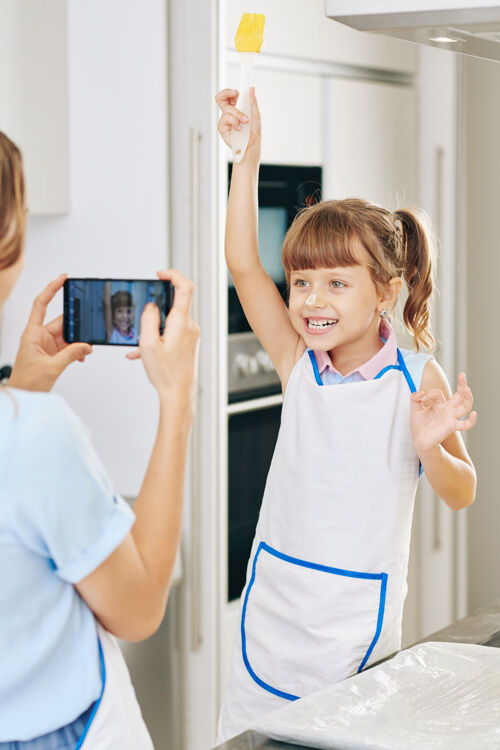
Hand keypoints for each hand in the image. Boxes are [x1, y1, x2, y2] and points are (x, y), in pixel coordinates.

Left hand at [9, 274, 92, 391]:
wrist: (22, 396)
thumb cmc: (26, 382)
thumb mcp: (51, 368)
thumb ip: (71, 354)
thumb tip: (87, 345)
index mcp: (32, 334)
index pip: (41, 304)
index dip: (52, 289)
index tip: (63, 278)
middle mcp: (39, 337)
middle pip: (61, 322)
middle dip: (76, 326)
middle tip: (89, 328)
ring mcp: (46, 345)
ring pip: (67, 335)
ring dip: (78, 342)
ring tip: (86, 349)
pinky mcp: (52, 354)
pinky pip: (68, 346)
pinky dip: (77, 350)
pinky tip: (81, 356)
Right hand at [127, 270, 199, 412]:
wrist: (178, 394)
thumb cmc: (166, 374)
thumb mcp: (148, 345)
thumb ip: (148, 320)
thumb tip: (150, 305)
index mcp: (181, 323)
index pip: (185, 288)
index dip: (173, 275)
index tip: (160, 274)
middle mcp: (189, 326)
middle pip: (175, 303)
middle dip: (156, 307)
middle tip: (143, 316)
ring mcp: (191, 335)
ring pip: (170, 320)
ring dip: (154, 327)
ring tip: (140, 344)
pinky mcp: (189, 343)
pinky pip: (172, 332)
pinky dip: (157, 337)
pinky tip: (143, 352)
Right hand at [215, 86, 260, 164]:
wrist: (251, 145)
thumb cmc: (253, 132)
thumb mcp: (255, 114)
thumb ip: (252, 102)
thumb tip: (252, 89)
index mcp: (236, 109)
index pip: (229, 96)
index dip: (230, 92)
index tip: (237, 92)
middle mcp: (229, 114)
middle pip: (220, 98)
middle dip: (225, 93)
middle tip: (235, 94)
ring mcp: (225, 121)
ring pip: (227, 109)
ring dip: (238, 114)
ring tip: (245, 121)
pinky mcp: (222, 128)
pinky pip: (225, 119)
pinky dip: (234, 122)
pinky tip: (239, 128)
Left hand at [410, 372, 476, 454]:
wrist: (419, 440)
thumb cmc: (419, 425)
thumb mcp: (415, 408)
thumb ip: (415, 398)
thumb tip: (420, 392)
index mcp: (440, 404)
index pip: (438, 393)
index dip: (429, 393)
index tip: (421, 398)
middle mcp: (447, 410)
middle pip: (459, 395)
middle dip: (462, 384)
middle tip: (462, 375)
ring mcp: (451, 417)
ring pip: (465, 406)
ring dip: (467, 398)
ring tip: (467, 390)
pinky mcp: (451, 426)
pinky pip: (465, 425)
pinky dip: (471, 421)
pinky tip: (474, 414)